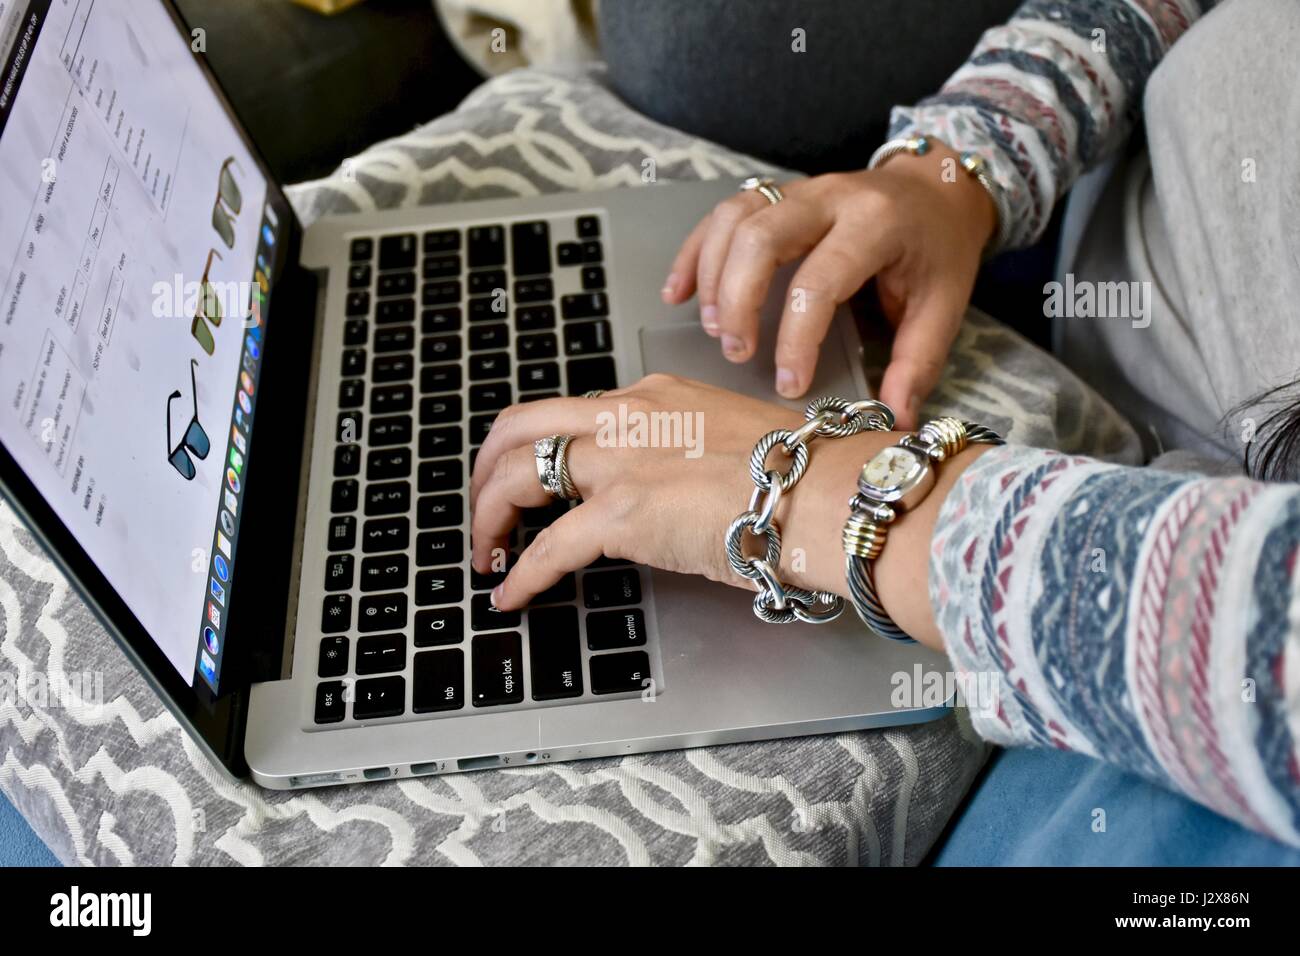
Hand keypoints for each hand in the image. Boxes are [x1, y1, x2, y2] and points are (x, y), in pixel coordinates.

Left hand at [469, 374, 991, 651]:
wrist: (830, 495)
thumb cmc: (807, 475)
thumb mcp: (736, 442)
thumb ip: (690, 455)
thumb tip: (676, 490)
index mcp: (656, 397)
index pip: (576, 413)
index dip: (543, 446)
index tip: (537, 476)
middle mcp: (628, 416)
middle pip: (523, 427)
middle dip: (488, 466)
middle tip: (482, 503)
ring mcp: (621, 462)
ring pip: (518, 475)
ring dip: (489, 515)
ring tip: (485, 550)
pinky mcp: (623, 515)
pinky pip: (548, 548)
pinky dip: (521, 573)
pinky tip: (510, 594)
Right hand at [661, 141, 995, 427]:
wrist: (938, 188)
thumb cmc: (938, 249)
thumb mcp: (943, 307)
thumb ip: (916, 364)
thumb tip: (893, 420)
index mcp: (877, 225)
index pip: (820, 281)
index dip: (797, 338)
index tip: (789, 383)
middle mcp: (831, 197)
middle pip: (760, 237)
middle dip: (737, 300)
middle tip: (736, 352)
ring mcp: (799, 190)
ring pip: (734, 219)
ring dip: (712, 276)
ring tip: (711, 329)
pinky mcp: (777, 194)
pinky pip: (723, 213)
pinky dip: (695, 252)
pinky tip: (678, 292)